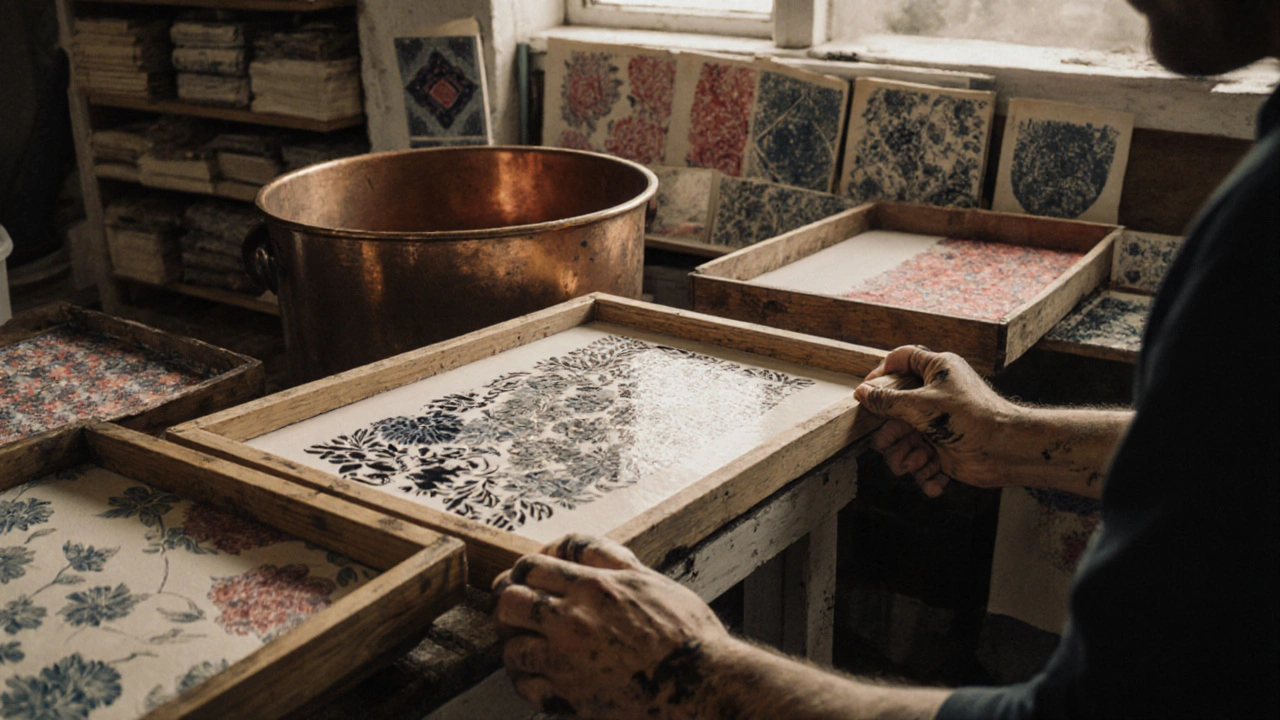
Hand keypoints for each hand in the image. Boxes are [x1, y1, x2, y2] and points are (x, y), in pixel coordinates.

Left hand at [492, 534, 731, 719]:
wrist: (702, 682)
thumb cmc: (687, 633)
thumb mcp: (651, 579)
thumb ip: (612, 559)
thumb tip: (582, 548)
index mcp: (593, 586)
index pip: (531, 566)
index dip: (523, 571)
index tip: (528, 580)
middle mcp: (573, 620)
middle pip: (508, 602)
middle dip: (508, 604)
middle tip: (517, 611)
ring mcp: (568, 660)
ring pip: (510, 647)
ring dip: (514, 645)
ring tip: (526, 646)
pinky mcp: (571, 697)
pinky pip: (526, 688)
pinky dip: (526, 681)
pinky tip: (537, 677)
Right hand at [854, 346, 1020, 496]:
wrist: (1006, 451)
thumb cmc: (971, 419)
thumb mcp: (921, 405)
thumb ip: (887, 400)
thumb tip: (862, 392)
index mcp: (936, 371)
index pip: (902, 359)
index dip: (880, 372)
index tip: (865, 392)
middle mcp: (935, 396)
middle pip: (894, 411)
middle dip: (892, 434)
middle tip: (891, 443)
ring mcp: (937, 424)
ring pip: (903, 441)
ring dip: (907, 457)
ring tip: (920, 462)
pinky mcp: (942, 449)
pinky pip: (920, 462)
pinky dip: (925, 474)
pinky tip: (935, 477)